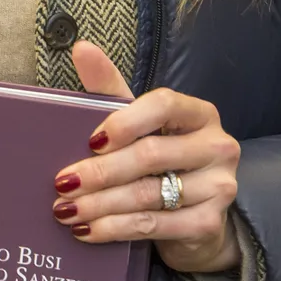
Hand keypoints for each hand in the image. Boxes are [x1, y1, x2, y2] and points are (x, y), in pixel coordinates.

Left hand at [54, 43, 241, 274]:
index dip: (126, 121)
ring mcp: (219, 187)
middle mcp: (218, 146)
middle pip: (151, 156)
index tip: (90, 140)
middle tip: (61, 183)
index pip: (164, 105)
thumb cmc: (158, 159)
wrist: (193, 217)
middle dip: (99, 171)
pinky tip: (87, 231)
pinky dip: (115, 228)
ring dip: (100, 204)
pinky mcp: (210, 223)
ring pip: (148, 194)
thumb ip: (110, 89)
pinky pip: (154, 226)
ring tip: (64, 210)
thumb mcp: (136, 123)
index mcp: (199, 113)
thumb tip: (82, 48)